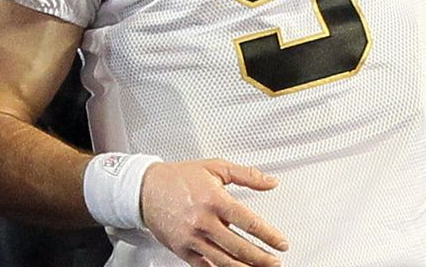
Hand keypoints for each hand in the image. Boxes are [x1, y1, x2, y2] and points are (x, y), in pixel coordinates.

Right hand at [140, 159, 288, 266]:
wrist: (144, 189)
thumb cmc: (179, 178)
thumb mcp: (215, 168)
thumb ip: (246, 175)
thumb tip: (271, 182)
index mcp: (214, 199)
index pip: (249, 222)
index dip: (269, 235)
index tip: (281, 243)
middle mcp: (203, 221)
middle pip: (239, 247)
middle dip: (262, 258)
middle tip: (275, 262)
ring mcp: (192, 238)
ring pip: (224, 261)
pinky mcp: (182, 249)